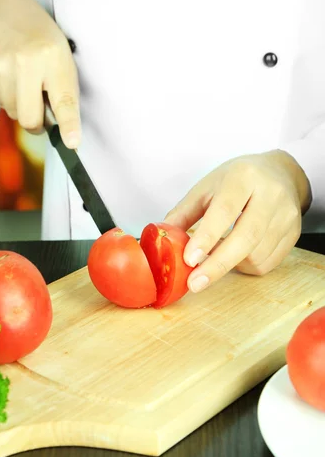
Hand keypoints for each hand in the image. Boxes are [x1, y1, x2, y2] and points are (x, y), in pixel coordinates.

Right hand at [0, 0, 79, 146]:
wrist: (6, 12)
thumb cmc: (43, 43)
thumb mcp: (62, 60)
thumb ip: (63, 93)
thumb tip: (60, 131)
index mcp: (54, 59)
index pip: (63, 100)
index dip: (68, 125)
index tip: (72, 143)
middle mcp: (27, 62)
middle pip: (30, 119)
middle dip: (37, 125)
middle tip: (41, 117)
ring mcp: (2, 65)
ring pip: (12, 113)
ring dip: (20, 107)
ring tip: (24, 84)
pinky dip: (5, 97)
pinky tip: (9, 76)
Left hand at [164, 150, 311, 292]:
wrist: (280, 173)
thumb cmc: (237, 180)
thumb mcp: (207, 187)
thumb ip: (184, 212)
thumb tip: (162, 238)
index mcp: (244, 176)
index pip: (225, 210)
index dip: (207, 237)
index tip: (189, 260)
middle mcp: (271, 194)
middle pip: (246, 237)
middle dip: (218, 265)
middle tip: (195, 283)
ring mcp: (286, 215)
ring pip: (256, 255)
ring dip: (230, 265)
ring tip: (215, 257)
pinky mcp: (294, 233)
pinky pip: (267, 263)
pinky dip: (245, 266)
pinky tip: (235, 255)